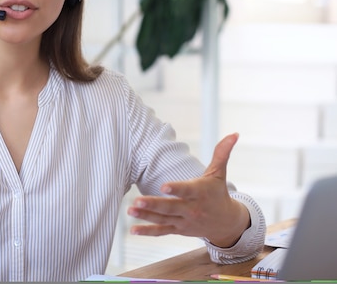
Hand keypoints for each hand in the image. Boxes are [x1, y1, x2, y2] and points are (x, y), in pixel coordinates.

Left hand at [127, 133, 249, 247]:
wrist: (227, 223)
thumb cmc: (218, 194)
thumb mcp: (219, 174)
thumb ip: (221, 153)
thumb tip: (234, 134)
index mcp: (200, 193)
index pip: (187, 191)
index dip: (176, 189)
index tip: (163, 186)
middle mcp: (192, 209)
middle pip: (171, 207)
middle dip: (154, 204)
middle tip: (137, 201)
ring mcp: (184, 221)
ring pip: (163, 219)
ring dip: (146, 216)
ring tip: (130, 210)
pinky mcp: (178, 229)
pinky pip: (162, 231)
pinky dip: (148, 232)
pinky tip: (133, 230)